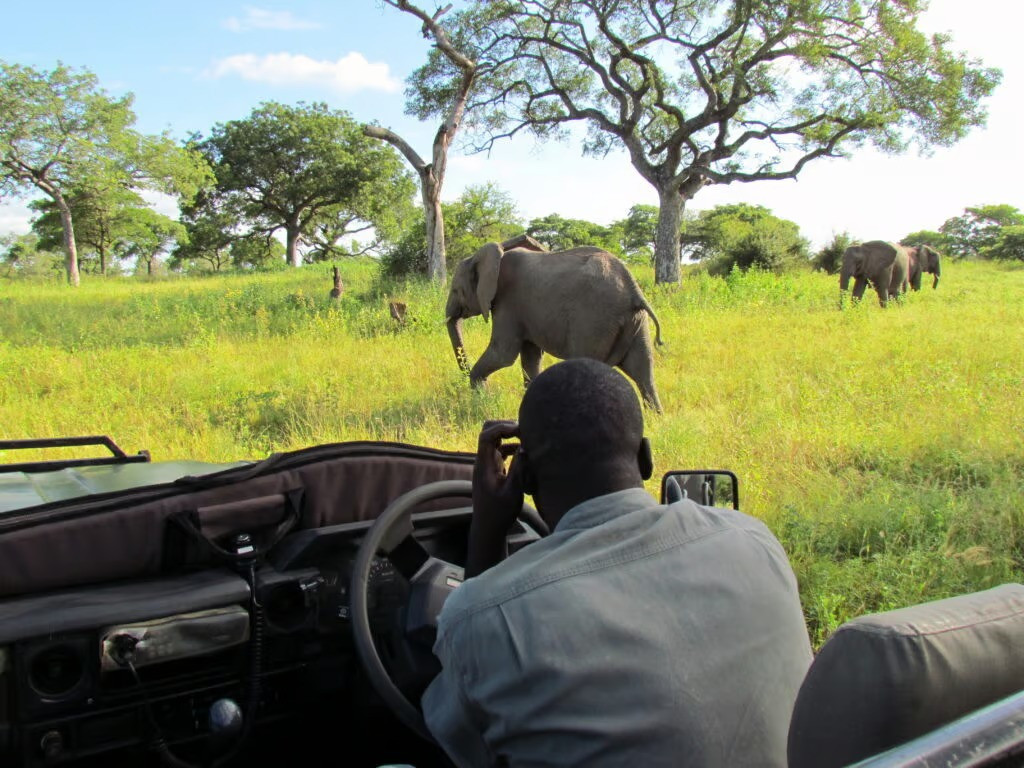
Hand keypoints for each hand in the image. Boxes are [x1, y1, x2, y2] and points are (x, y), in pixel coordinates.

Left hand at [466, 420, 522, 576]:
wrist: (488, 527)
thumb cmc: (500, 513)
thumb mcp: (513, 493)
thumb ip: (518, 470)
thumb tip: (524, 448)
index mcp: (484, 465)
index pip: (486, 435)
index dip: (502, 427)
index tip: (520, 431)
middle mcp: (483, 461)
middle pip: (487, 431)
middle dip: (505, 426)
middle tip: (524, 431)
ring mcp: (487, 464)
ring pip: (495, 439)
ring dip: (510, 435)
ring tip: (529, 439)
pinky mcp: (494, 469)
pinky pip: (501, 450)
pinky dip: (513, 447)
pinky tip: (525, 452)